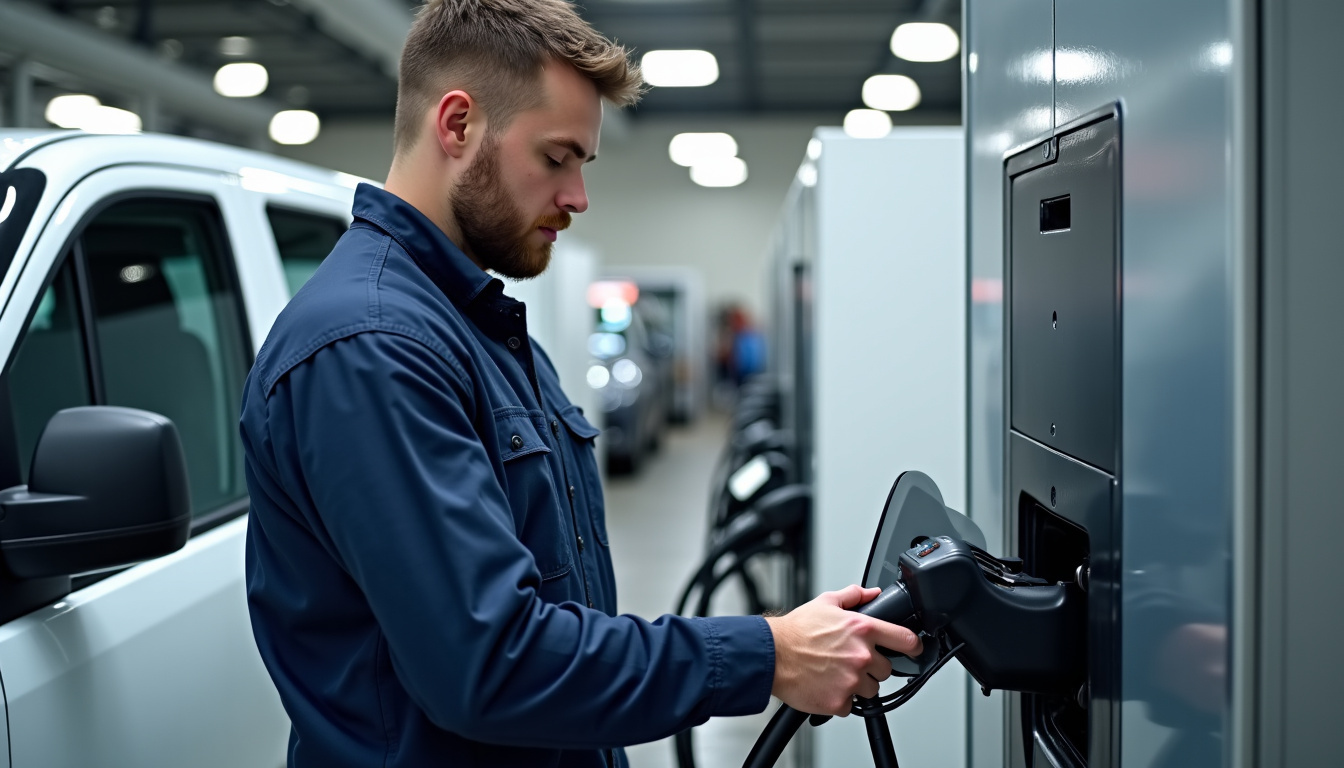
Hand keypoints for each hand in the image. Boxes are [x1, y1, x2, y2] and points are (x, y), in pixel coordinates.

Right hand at [764, 585, 923, 715]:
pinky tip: (826, 686)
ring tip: (834, 673)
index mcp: (862, 629)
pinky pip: (851, 706)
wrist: (771, 655)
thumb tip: (872, 593)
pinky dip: (840, 700)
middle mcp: (861, 655)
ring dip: (857, 685)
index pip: (905, 639)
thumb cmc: (795, 631)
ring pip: (870, 689)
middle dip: (872, 667)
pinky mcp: (839, 701)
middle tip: (850, 661)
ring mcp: (852, 680)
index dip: (914, 646)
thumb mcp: (825, 603)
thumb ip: (853, 596)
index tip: (914, 649)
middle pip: (886, 669)